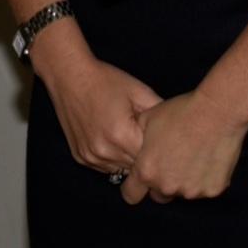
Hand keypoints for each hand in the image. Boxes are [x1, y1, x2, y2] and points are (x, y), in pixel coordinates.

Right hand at [34, 35, 159, 179]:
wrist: (69, 76)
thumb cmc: (106, 81)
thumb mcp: (139, 91)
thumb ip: (160, 113)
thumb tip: (178, 128)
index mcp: (122, 135)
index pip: (152, 157)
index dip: (160, 148)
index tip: (165, 140)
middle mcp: (104, 151)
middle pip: (137, 167)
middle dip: (146, 157)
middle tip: (151, 140)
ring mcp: (90, 157)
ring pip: (122, 171)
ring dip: (129, 160)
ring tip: (131, 138)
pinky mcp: (81, 158)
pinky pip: (105, 167)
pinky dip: (114, 159)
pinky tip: (114, 140)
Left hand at [123, 87, 247, 204]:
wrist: (217, 112)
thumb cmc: (180, 112)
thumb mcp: (148, 119)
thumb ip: (137, 140)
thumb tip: (136, 146)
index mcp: (147, 171)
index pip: (131, 194)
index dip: (135, 186)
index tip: (142, 178)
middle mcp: (167, 187)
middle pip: (159, 195)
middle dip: (162, 183)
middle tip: (172, 161)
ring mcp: (192, 192)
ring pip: (183, 192)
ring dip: (185, 180)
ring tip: (194, 156)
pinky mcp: (213, 190)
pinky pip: (205, 188)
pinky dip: (205, 178)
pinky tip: (209, 158)